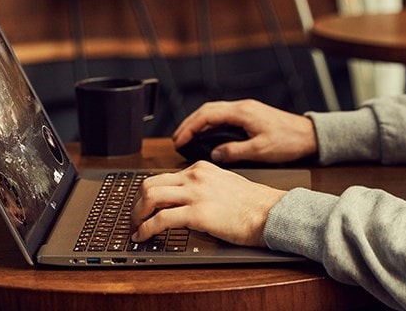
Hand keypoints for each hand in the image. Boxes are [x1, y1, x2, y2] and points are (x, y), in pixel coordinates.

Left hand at [131, 161, 286, 246]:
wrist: (270, 212)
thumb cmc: (254, 203)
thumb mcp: (226, 183)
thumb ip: (205, 186)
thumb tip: (188, 200)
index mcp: (202, 169)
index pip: (165, 177)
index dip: (150, 193)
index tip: (146, 205)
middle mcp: (195, 177)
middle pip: (151, 183)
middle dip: (137, 202)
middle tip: (135, 217)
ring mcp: (195, 194)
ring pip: (150, 198)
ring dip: (137, 215)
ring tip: (137, 228)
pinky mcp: (197, 213)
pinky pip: (160, 220)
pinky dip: (146, 229)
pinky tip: (144, 236)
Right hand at [172, 99, 317, 163]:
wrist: (309, 136)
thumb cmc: (289, 141)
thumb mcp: (260, 151)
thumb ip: (234, 152)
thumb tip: (215, 154)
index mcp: (242, 112)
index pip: (207, 115)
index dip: (190, 127)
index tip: (179, 139)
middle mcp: (243, 107)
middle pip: (208, 110)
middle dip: (190, 124)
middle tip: (178, 139)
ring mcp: (246, 110)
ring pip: (215, 112)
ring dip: (199, 123)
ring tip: (187, 137)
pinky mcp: (250, 116)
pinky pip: (224, 116)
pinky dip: (211, 125)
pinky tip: (207, 136)